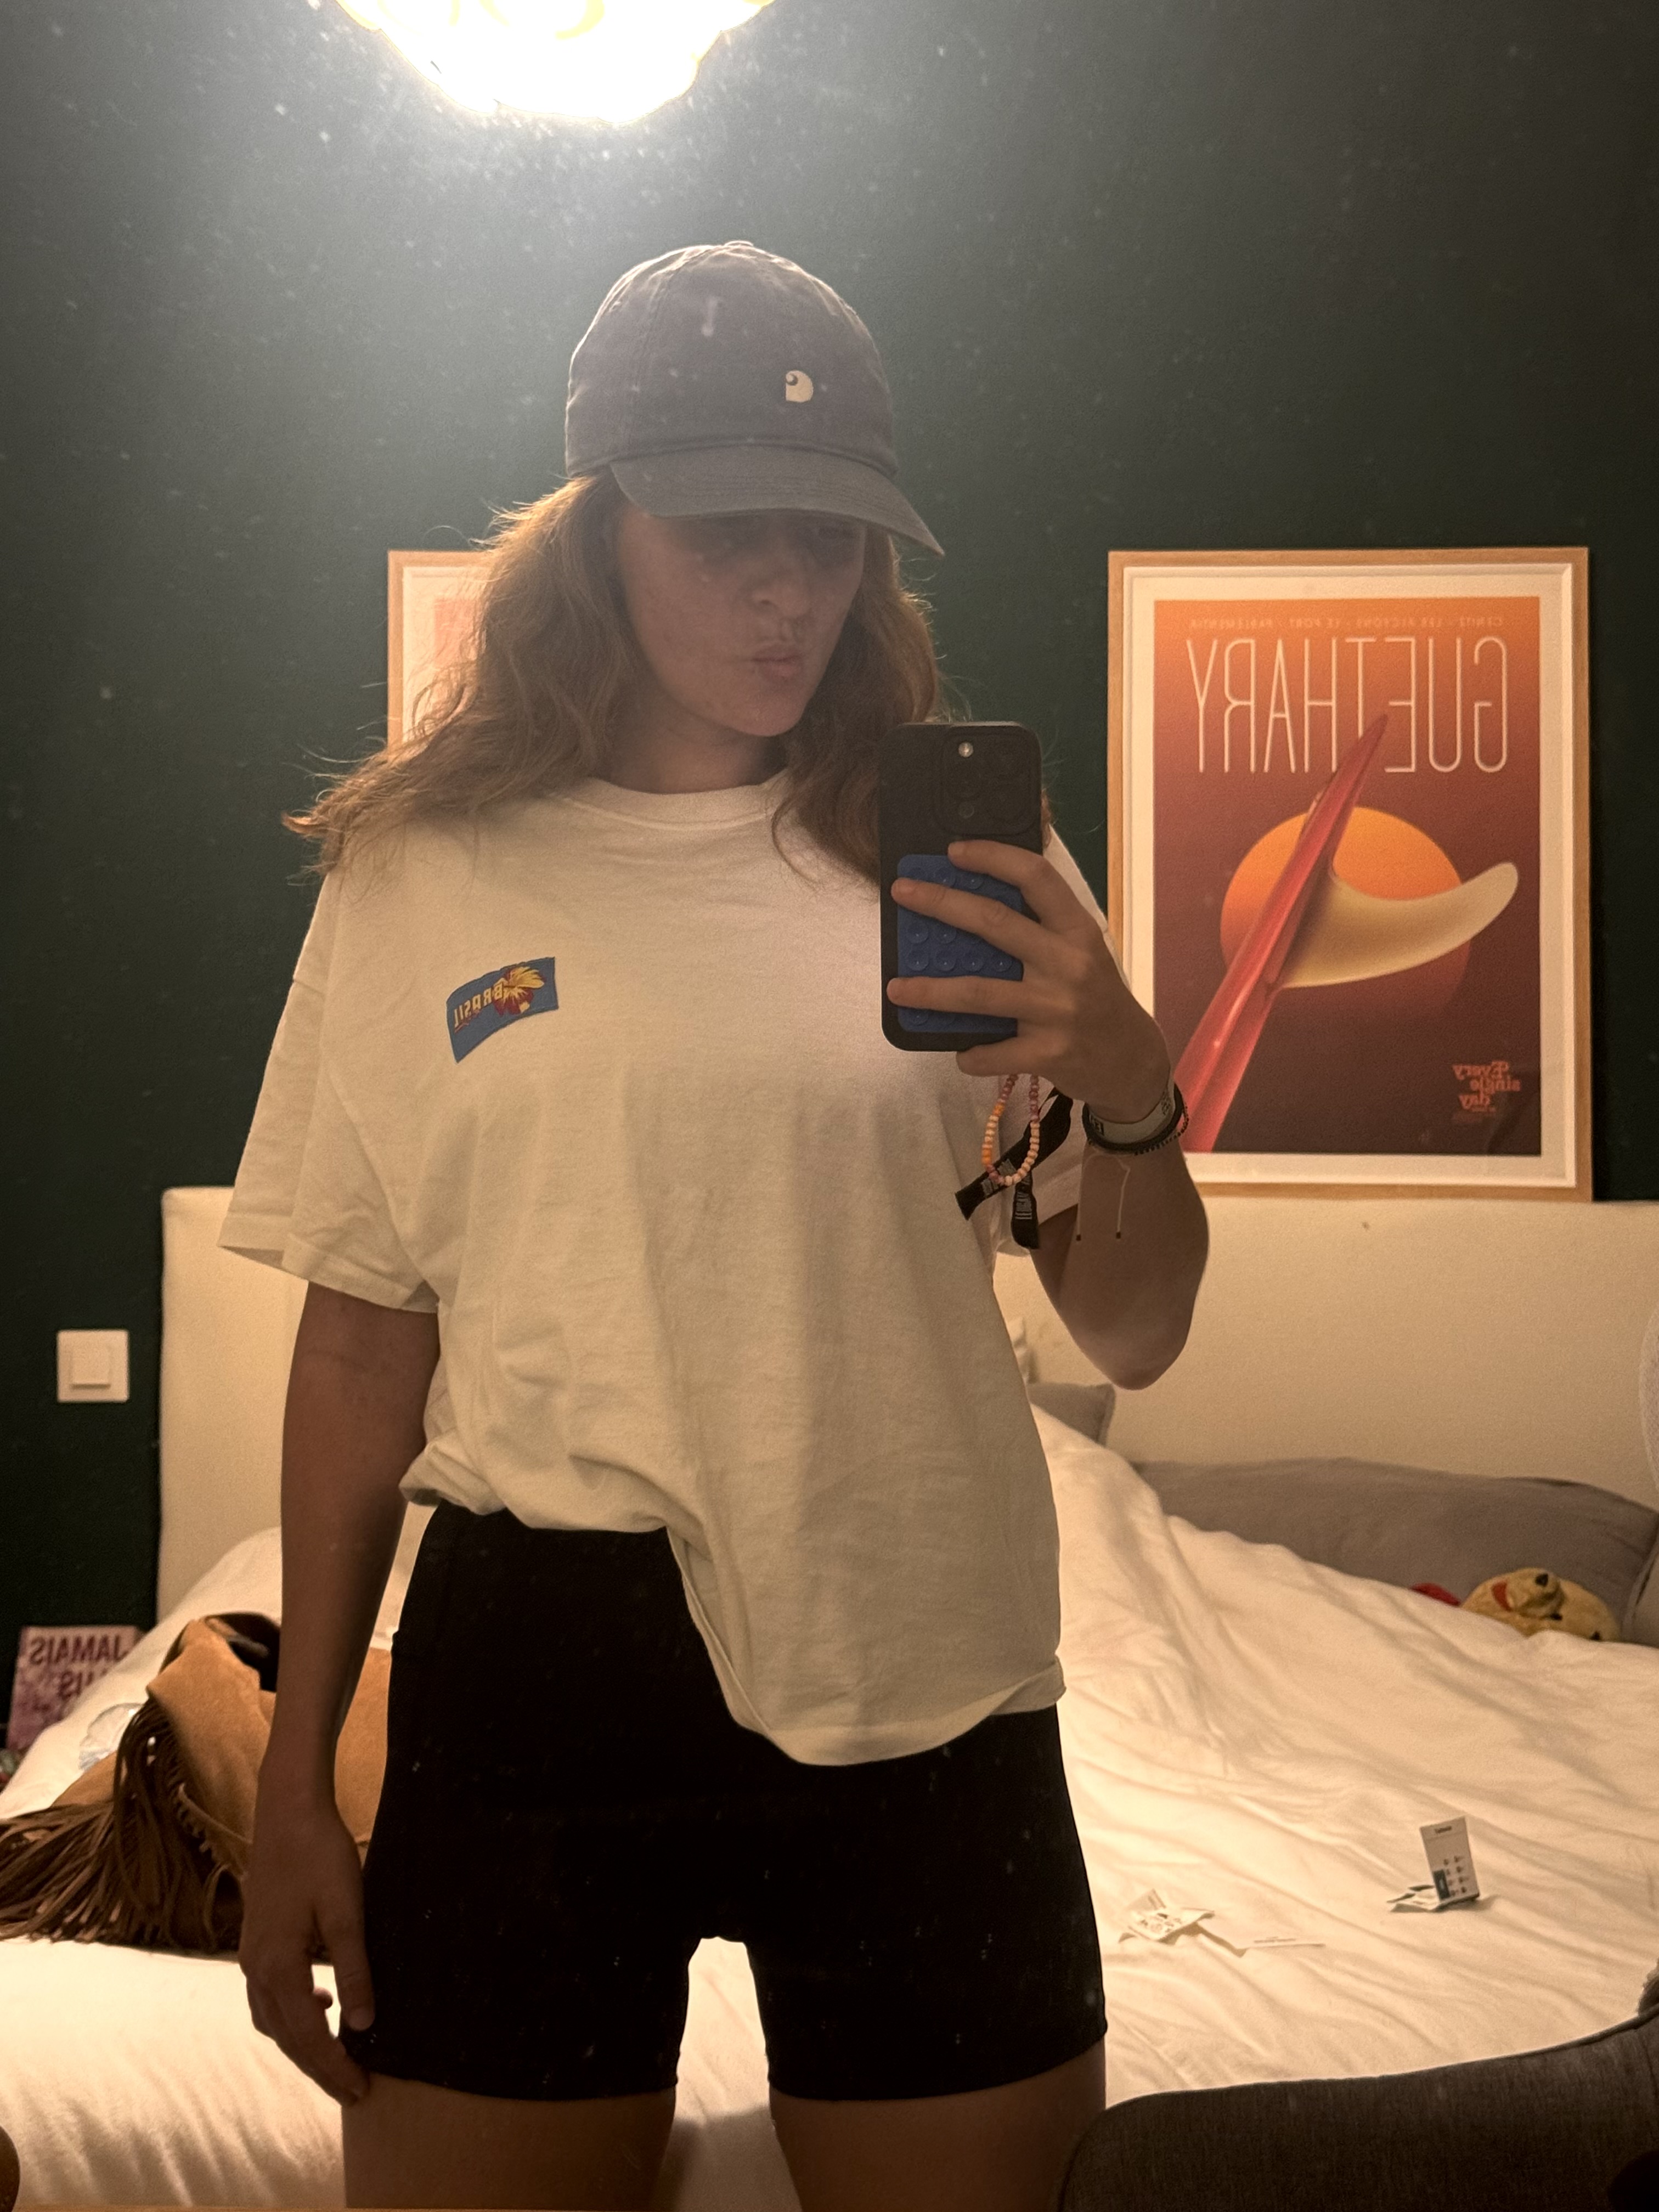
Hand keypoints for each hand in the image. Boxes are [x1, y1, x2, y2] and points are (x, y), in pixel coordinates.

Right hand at [239, 1781, 374, 2104]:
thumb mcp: (347, 1911)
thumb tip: (362, 2024)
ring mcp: (251, 1955)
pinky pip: (269, 1996)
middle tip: (354, 2090)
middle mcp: (256, 1969)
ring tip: (337, 2057)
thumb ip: (354, 1969)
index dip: (334, 2067)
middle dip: (319, 2067)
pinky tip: (319, 2003)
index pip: (308, 2036)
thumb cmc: (320, 1855)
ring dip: (302, 2044)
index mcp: (278, 1967)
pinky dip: (291, 2014)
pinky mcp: (256, 1940)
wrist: (287, 1810)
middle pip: (287, 2037)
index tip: (362, 2091)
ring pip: (273, 2020)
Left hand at [887, 839, 1170, 1114]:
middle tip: (904, 891)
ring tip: (897, 987)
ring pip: (979, 993)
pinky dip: (969, 1053)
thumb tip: (973, 907)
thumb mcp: (1082, 953)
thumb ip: (1042, 931)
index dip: (993, 857)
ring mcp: (1057, 1010)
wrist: (1132, 1061)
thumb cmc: (1096, 999)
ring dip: (931, 991)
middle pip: (995, 924)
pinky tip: (958, 1050)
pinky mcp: (1049, 1052)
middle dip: (942, 903)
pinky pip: (992, 1052)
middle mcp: (1068, 964)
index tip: (954, 851)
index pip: (1036, 877)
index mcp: (1077, 931)